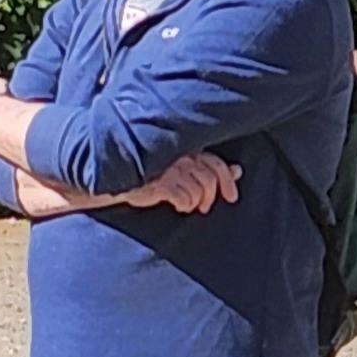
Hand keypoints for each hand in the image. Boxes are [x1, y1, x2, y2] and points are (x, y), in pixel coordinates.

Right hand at [119, 149, 242, 213]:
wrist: (118, 179)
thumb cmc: (153, 173)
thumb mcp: (184, 168)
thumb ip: (210, 168)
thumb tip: (237, 170)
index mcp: (188, 150)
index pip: (217, 164)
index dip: (228, 182)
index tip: (231, 197)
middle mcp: (180, 157)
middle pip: (209, 179)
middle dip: (211, 196)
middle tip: (205, 207)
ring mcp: (169, 170)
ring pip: (198, 190)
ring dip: (197, 202)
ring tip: (189, 206)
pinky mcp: (159, 183)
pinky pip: (183, 197)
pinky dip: (184, 205)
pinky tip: (178, 206)